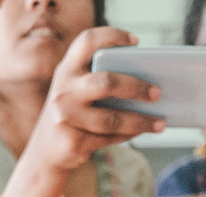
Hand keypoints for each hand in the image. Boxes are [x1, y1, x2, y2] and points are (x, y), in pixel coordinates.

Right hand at [26, 26, 162, 174]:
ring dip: (140, 121)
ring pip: (112, 119)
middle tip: (157, 92)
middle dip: (135, 87)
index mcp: (67, 69)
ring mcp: (65, 118)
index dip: (111, 36)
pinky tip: (141, 131)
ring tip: (160, 123)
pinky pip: (109, 138)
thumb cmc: (73, 112)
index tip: (135, 42)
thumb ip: (99, 79)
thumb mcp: (77, 89)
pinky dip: (129, 135)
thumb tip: (146, 81)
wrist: (46, 150)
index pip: (87, 42)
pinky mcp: (72, 143)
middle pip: (106, 83)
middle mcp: (63, 90)